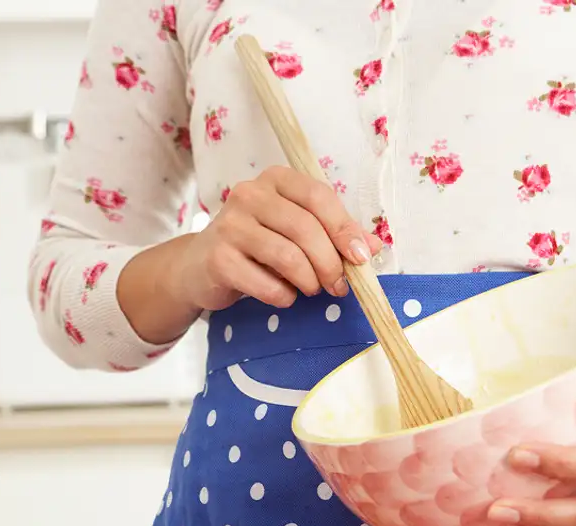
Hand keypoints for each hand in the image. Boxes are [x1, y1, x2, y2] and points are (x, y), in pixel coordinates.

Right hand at [182, 165, 382, 310]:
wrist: (201, 267)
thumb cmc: (259, 247)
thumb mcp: (298, 234)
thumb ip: (335, 235)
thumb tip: (374, 247)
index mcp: (276, 179)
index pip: (319, 196)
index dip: (344, 229)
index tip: (361, 258)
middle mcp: (249, 193)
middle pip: (305, 228)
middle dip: (330, 263)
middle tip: (340, 286)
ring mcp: (229, 224)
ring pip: (287, 255)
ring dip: (309, 281)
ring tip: (312, 290)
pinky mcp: (218, 257)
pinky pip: (265, 283)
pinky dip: (283, 296)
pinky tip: (284, 296)